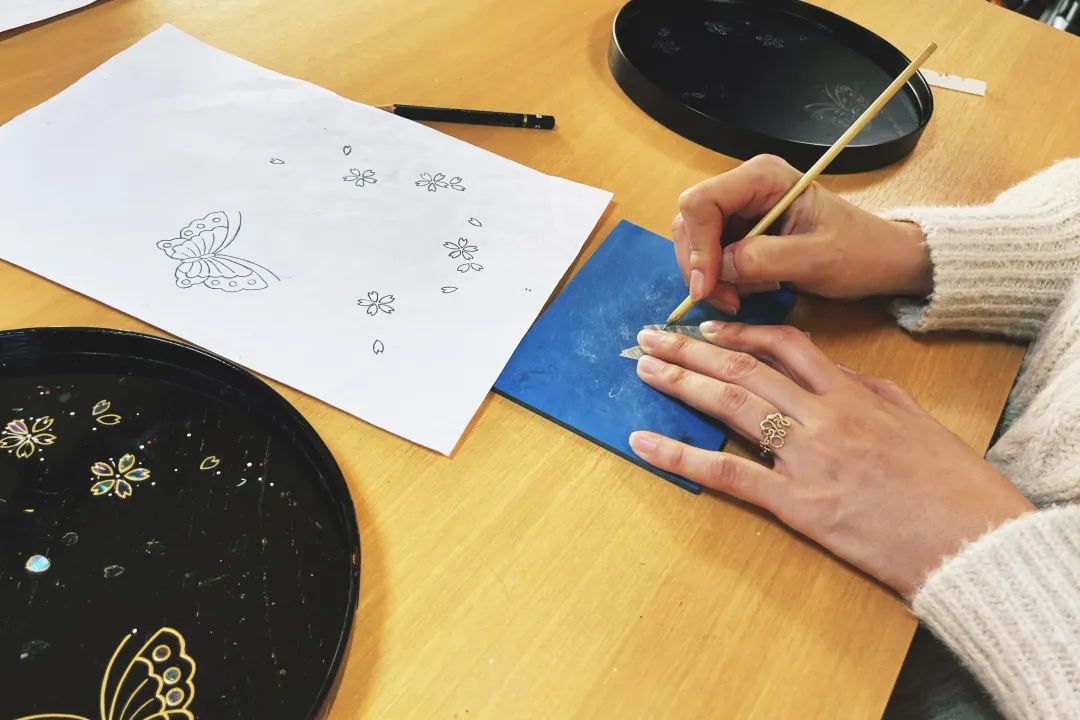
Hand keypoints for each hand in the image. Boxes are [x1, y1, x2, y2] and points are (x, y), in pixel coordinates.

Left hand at [628, 323, 1033, 595]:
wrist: (975, 540)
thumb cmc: (953, 485)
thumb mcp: (917, 421)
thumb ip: (871, 392)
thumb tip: (834, 374)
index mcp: (854, 394)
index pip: (786, 346)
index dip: (739, 333)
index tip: (706, 328)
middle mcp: (824, 416)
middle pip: (745, 369)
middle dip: (692, 349)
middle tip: (650, 336)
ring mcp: (808, 457)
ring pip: (732, 406)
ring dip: (681, 383)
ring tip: (644, 368)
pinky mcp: (799, 503)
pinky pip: (728, 474)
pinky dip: (680, 456)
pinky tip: (645, 443)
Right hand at [674, 155, 931, 314]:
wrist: (879, 259)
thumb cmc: (858, 252)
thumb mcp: (816, 259)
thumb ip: (764, 259)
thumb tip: (718, 268)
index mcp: (764, 177)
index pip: (701, 202)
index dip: (698, 246)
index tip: (708, 287)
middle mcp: (745, 186)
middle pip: (691, 222)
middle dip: (700, 266)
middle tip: (725, 300)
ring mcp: (741, 209)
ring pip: (696, 242)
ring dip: (710, 277)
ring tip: (741, 298)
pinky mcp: (740, 231)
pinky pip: (710, 256)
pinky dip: (720, 280)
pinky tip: (748, 291)